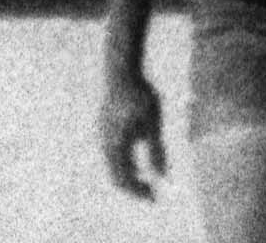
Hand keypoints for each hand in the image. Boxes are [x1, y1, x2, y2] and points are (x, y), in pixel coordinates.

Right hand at [100, 65, 167, 197]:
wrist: (120, 70)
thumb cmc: (139, 93)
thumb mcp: (152, 120)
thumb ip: (156, 148)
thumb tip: (163, 175)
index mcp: (115, 146)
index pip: (125, 180)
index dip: (138, 191)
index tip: (154, 197)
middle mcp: (105, 146)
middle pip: (116, 177)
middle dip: (133, 187)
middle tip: (151, 193)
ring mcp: (102, 138)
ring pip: (113, 167)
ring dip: (129, 176)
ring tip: (147, 179)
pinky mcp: (104, 130)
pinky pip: (112, 155)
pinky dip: (125, 164)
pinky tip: (139, 158)